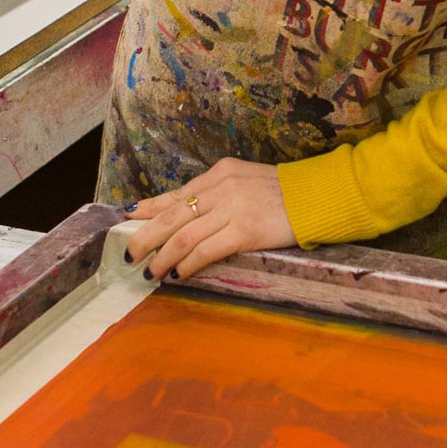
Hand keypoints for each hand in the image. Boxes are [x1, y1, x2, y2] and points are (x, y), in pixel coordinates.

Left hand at [124, 159, 296, 281]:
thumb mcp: (247, 180)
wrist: (318, 196)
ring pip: (184, 235)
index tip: (128, 216)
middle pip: (172, 214)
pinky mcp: (244, 231)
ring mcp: (232, 208)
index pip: (177, 192)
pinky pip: (206, 250)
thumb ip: (221, 192)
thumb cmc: (286, 191)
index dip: (150, 206)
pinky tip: (178, 275)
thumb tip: (192, 214)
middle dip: (146, 235)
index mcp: (220, 172)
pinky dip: (188, 264)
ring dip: (162, 257)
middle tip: (129, 253)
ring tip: (150, 271)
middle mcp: (221, 187)